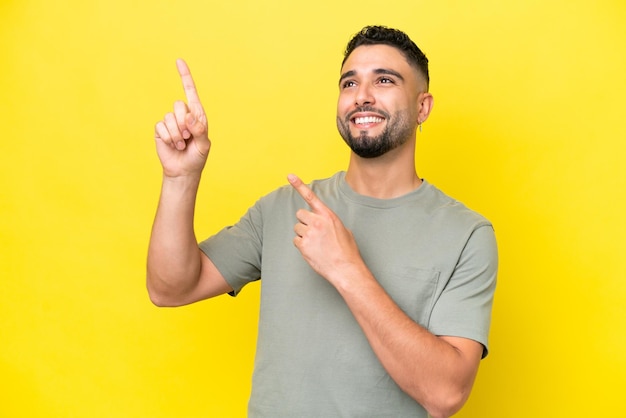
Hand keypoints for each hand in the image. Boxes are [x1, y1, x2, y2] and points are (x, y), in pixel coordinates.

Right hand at [154, 59, 209, 177]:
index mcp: (197, 115)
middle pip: (179, 105)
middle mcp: (183, 115)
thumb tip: (190, 116)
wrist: (183, 170)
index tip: (179, 61)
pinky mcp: (160, 129)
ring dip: (177, 134)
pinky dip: (169, 138)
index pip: (190, 92)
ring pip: (170, 117)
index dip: (185, 76)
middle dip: (184, 123)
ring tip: (181, 145)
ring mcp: (171, 121)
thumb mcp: (203, 145)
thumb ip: (200, 130)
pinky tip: (173, 145)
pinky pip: (161, 126)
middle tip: (188, 137)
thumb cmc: (197, 157)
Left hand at [288, 174, 363, 282]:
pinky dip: (301, 245)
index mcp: (328, 216)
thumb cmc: (347, 251)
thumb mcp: (343, 230)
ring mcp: (309, 233)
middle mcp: (317, 222)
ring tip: (315, 244)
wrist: (345, 268)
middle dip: (304, 222)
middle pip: (300, 214)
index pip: (311, 197)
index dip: (299, 185)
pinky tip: (313, 251)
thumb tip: (324, 223)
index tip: (290, 176)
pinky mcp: (303, 245)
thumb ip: (330, 222)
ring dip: (303, 234)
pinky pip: (296, 241)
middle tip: (314, 232)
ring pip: (297, 228)